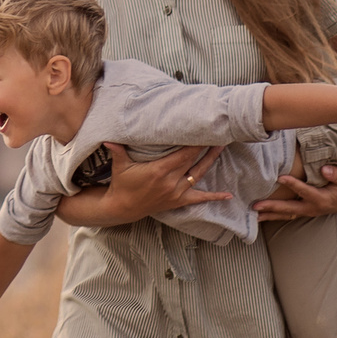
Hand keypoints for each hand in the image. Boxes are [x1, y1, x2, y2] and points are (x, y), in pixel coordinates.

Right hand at [56, 144, 230, 228]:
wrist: (123, 207)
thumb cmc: (122, 183)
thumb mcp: (120, 165)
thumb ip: (117, 150)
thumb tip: (108, 137)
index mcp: (159, 170)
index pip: (182, 154)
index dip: (195, 142)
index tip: (204, 130)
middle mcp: (171, 181)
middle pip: (193, 160)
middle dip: (205, 146)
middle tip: (218, 132)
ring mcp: (176, 192)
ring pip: (198, 174)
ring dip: (210, 161)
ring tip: (221, 147)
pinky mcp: (178, 201)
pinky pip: (199, 199)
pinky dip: (214, 197)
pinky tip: (228, 195)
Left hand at [253, 164, 336, 220]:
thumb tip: (325, 169)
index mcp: (323, 199)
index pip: (306, 192)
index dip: (294, 184)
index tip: (280, 176)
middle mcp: (313, 208)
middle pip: (290, 209)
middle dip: (272, 207)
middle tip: (255, 206)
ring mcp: (308, 211)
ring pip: (286, 214)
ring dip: (269, 215)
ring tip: (252, 215)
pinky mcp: (305, 210)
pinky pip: (287, 213)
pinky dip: (274, 215)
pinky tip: (261, 215)